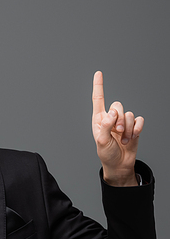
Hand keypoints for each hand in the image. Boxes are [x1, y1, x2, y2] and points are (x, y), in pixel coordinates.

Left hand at [91, 71, 143, 185]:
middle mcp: (111, 118)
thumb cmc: (107, 154)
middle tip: (117, 132)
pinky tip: (132, 137)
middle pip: (117, 105)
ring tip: (123, 139)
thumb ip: (105, 125)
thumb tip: (112, 112)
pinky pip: (139, 120)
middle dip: (119, 119)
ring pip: (129, 114)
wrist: (119, 164)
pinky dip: (137, 129)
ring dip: (128, 128)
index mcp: (99, 119)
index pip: (98, 99)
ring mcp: (123, 122)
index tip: (98, 73)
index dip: (99, 86)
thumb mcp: (101, 141)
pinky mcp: (134, 127)